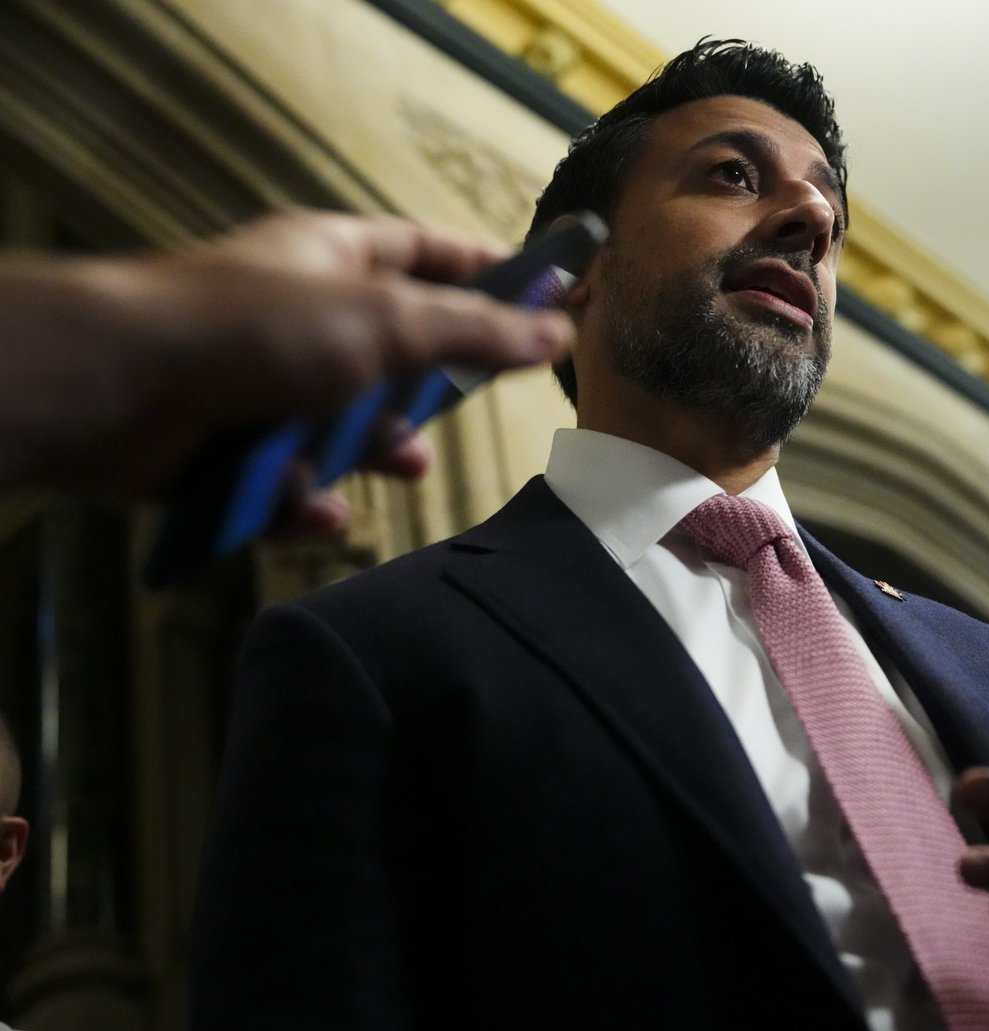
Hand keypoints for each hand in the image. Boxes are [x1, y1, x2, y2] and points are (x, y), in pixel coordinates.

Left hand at [0, 210, 573, 513]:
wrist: (119, 387)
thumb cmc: (256, 330)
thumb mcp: (389, 320)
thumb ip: (478, 332)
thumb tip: (560, 332)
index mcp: (334, 256)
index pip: (428, 253)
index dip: (488, 272)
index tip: (546, 298)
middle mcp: (300, 313)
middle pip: (392, 350)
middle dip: (425, 389)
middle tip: (458, 406)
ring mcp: (260, 380)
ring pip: (344, 425)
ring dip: (372, 451)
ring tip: (397, 465)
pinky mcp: (227, 447)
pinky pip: (290, 481)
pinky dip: (308, 500)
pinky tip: (317, 509)